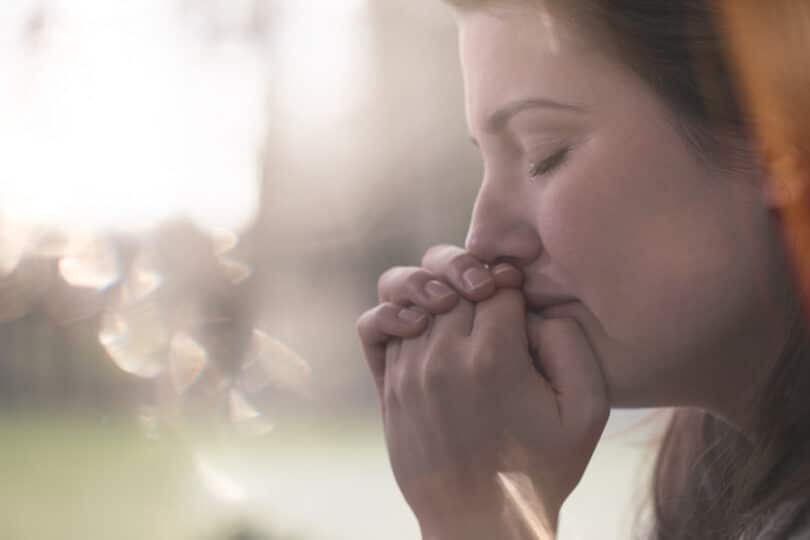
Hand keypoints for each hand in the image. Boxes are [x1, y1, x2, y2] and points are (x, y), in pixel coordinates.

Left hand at [357, 246, 608, 538]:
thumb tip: (532, 306)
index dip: (512, 280)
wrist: (482, 520)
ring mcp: (409, 371)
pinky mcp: (388, 386)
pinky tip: (419, 322)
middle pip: (451, 277)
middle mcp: (443, 358)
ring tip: (457, 303)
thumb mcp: (585, 410)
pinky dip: (393, 310)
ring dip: (436, 287)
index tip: (519, 294)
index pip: (496, 281)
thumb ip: (570, 343)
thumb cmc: (542, 467)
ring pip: (410, 291)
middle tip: (492, 294)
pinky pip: (374, 325)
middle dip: (476, 277)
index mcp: (494, 359)